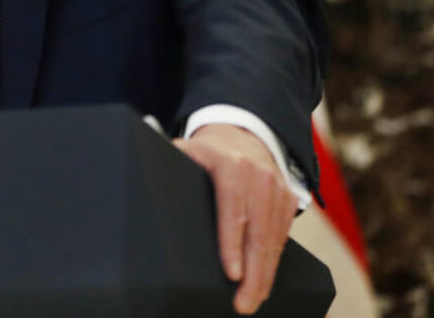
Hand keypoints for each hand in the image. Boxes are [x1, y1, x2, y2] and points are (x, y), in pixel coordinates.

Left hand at [173, 123, 297, 314]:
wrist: (243, 133)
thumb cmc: (208, 150)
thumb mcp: (188, 149)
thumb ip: (170, 163)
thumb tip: (144, 183)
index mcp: (232, 166)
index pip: (233, 210)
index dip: (232, 244)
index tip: (232, 273)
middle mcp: (261, 178)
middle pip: (258, 233)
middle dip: (253, 274)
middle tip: (243, 304)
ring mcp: (278, 190)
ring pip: (274, 240)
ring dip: (265, 275)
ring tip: (252, 301)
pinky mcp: (288, 201)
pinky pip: (282, 237)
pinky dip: (274, 262)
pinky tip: (264, 282)